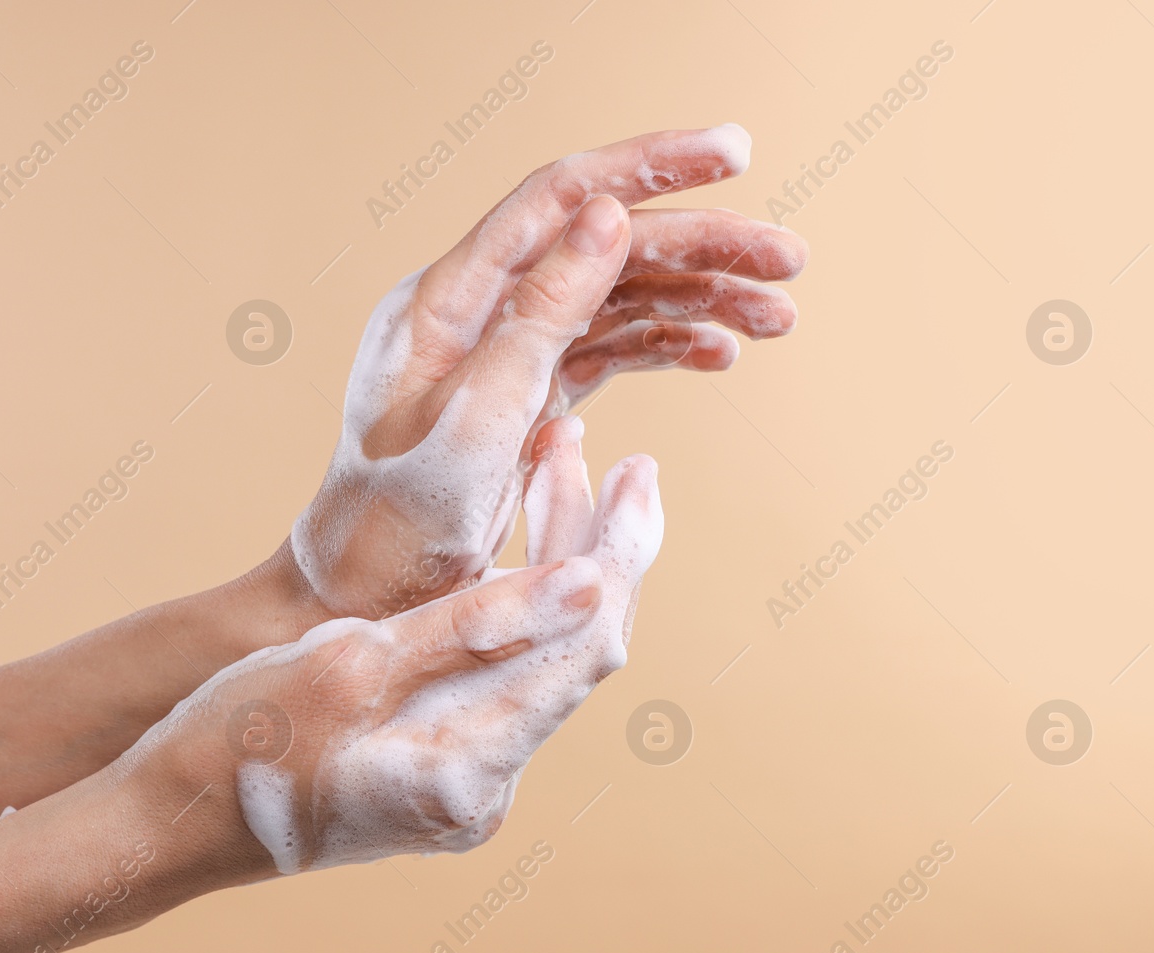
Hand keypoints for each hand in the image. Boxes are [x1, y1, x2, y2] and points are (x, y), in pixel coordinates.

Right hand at [133, 418, 657, 871]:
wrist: (161, 825)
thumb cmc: (232, 742)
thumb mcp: (349, 667)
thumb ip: (473, 628)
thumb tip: (589, 584)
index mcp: (468, 769)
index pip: (583, 646)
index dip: (619, 551)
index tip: (638, 470)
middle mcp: (484, 789)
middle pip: (574, 653)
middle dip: (594, 547)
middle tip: (610, 454)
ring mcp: (461, 785)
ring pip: (541, 662)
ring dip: (555, 568)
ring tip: (557, 472)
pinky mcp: (435, 770)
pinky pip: (501, 679)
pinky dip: (511, 608)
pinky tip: (507, 553)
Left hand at [288, 125, 804, 619]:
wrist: (364, 597)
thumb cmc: (396, 524)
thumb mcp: (475, 424)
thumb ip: (538, 318)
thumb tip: (607, 214)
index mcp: (448, 299)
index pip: (559, 198)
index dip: (649, 165)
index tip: (736, 153)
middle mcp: (478, 310)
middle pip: (605, 245)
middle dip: (701, 244)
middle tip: (789, 260)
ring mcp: (504, 349)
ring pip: (617, 296)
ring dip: (700, 299)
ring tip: (778, 317)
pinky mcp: (527, 393)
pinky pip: (609, 348)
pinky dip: (668, 345)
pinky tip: (721, 353)